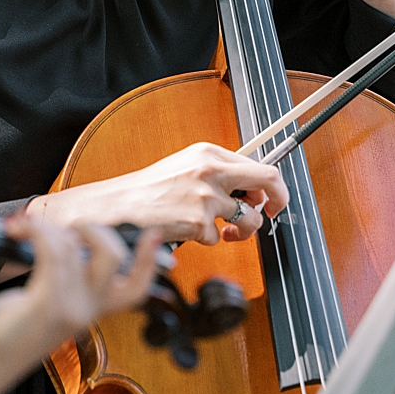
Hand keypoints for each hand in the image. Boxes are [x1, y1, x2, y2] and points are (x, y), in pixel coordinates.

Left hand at [8, 210, 161, 343]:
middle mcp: (85, 311)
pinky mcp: (45, 304)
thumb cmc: (5, 336)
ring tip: (24, 227)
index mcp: (90, 312)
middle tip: (62, 228)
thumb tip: (61, 244)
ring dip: (46, 225)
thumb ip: (60, 282)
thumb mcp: (42, 307)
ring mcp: (69, 308)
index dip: (149, 260)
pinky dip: (34, 231)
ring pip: (74, 246)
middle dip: (92, 227)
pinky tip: (17, 230)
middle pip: (114, 256)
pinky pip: (51, 252)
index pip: (136, 289)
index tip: (153, 234)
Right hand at [39, 141, 286, 245]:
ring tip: (225, 233)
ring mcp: (205, 196)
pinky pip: (219, 239)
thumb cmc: (147, 190)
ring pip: (249, 218)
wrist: (116, 207)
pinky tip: (188, 232)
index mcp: (208, 153)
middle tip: (271, 214)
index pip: (261, 165)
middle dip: (278, 202)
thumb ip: (218, 172)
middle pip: (268, 182)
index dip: (274, 186)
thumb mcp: (185, 167)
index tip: (273, 199)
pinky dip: (207, 240)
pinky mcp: (198, 221)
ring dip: (241, 231)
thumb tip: (252, 189)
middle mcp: (210, 170)